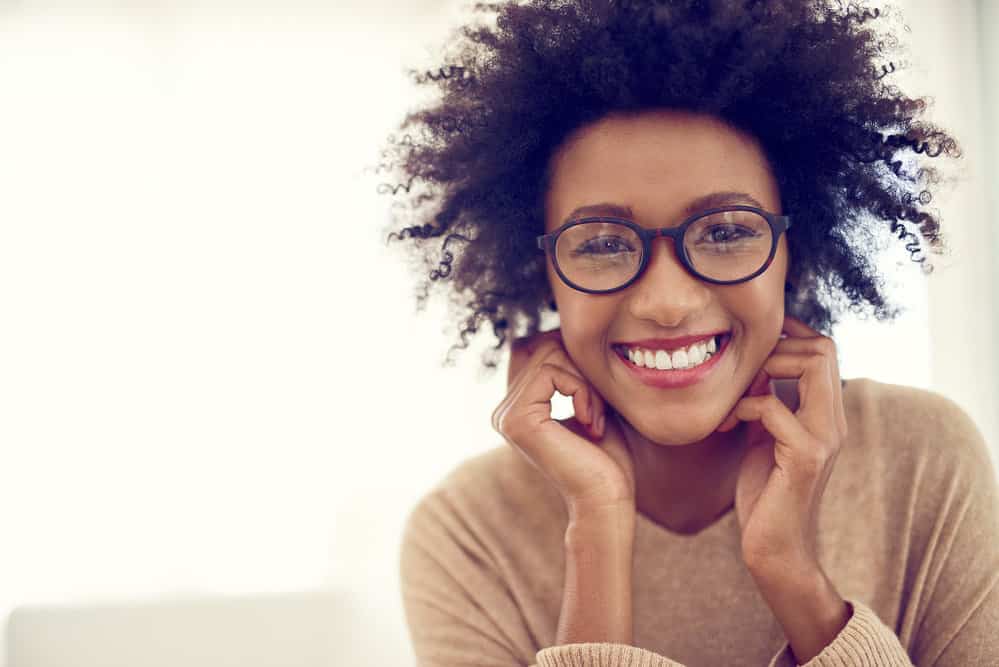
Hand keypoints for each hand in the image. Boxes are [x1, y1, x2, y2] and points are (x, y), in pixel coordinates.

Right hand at [491, 328, 635, 513]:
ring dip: (585, 383)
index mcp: (517, 406)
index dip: (577, 364)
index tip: (597, 405)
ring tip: (596, 418)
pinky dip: (581, 391)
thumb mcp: (589, 402)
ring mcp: (505, 415)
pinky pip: (551, 372)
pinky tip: (591, 423)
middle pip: (545, 347)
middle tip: (599, 412)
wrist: (607, 499)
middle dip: (582, 371)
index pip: (543, 349)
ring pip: (550, 356)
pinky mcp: (516, 419)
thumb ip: (572, 370)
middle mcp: (504, 410)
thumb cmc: (607, 458)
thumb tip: (564, 329)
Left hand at [720, 315, 848, 575]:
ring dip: (762, 369)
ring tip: (734, 396)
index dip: (789, 335)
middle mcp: (833, 421)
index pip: (823, 348)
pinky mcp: (805, 457)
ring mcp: (824, 437)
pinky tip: (724, 428)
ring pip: (811, 364)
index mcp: (825, 414)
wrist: (775, 548)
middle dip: (774, 347)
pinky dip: (742, 407)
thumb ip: (767, 403)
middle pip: (823, 346)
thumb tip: (753, 368)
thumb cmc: (765, 492)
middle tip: (740, 375)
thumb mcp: (764, 437)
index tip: (749, 348)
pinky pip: (772, 407)